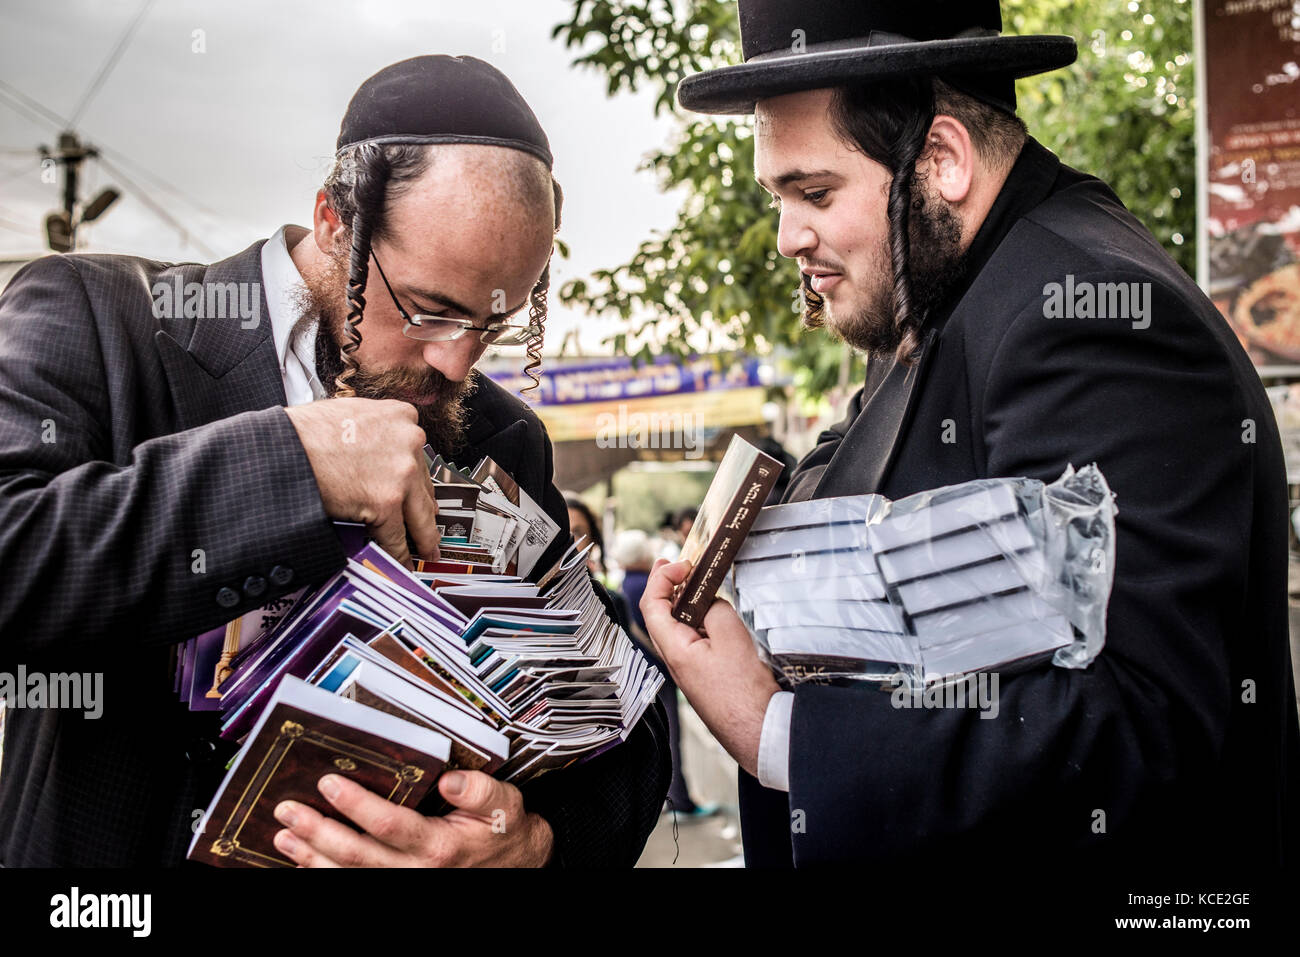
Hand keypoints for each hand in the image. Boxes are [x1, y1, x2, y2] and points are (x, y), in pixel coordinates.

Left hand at [272, 770, 553, 867]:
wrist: (514, 865)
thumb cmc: (502, 832)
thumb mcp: (503, 805)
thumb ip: (479, 790)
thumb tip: (451, 779)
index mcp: (440, 846)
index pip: (389, 825)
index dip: (356, 805)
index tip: (330, 784)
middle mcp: (417, 871)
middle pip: (357, 855)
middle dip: (318, 832)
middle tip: (289, 810)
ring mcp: (405, 883)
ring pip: (348, 876)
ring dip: (311, 856)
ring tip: (284, 835)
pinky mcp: (397, 886)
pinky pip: (354, 886)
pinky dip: (323, 874)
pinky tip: (303, 860)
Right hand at [284, 397, 439, 566]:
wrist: (285, 447)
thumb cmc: (306, 431)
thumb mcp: (352, 413)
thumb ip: (374, 429)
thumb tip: (374, 450)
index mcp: (400, 417)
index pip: (418, 455)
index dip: (418, 478)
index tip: (421, 492)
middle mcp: (408, 443)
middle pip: (424, 486)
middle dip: (428, 509)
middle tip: (431, 524)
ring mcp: (401, 473)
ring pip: (420, 515)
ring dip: (424, 537)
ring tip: (425, 551)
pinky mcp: (386, 502)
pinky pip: (396, 537)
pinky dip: (399, 555)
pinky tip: (401, 563)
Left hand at [639, 558, 779, 776]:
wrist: (759, 731)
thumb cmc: (744, 693)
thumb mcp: (731, 637)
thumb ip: (715, 609)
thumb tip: (709, 602)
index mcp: (674, 649)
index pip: (652, 605)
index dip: (661, 578)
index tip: (681, 564)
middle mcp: (675, 659)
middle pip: (659, 614)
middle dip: (665, 585)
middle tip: (675, 564)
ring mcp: (689, 669)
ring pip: (676, 627)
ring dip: (682, 601)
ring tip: (694, 581)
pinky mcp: (704, 675)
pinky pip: (692, 640)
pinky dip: (696, 619)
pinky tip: (711, 612)